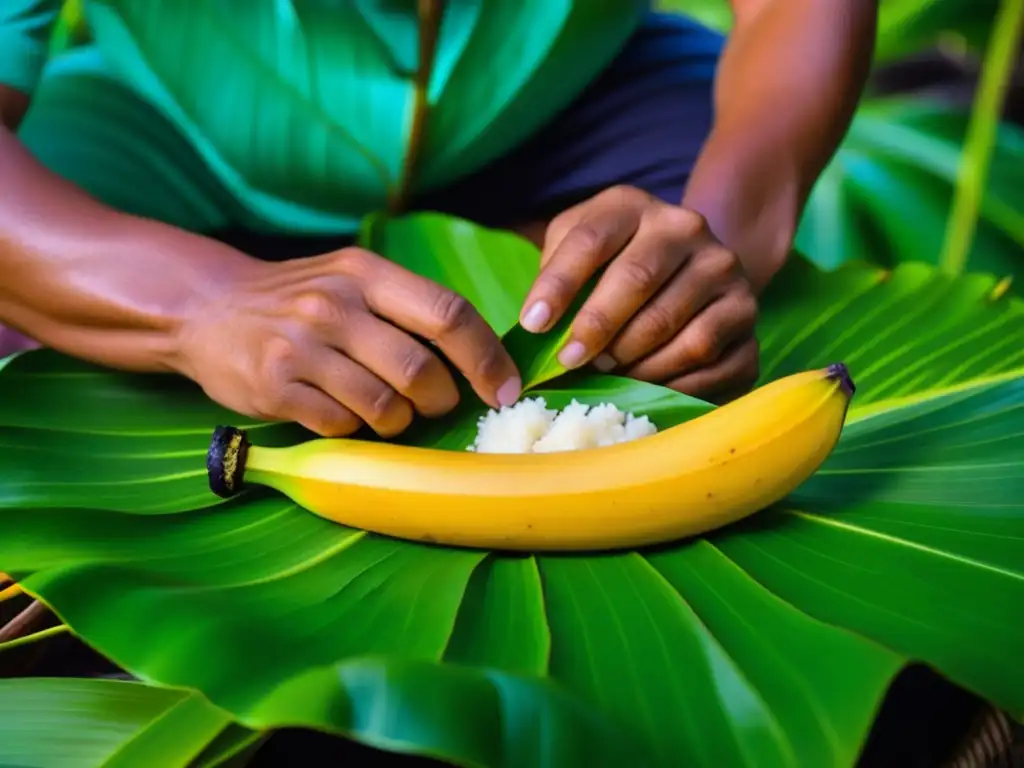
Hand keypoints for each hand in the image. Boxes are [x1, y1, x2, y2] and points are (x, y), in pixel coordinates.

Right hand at [178, 247, 520, 436]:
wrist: (208, 308)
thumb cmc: (300, 299)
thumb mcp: (353, 279)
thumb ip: (409, 308)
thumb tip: (483, 356)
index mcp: (366, 272)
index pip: (448, 314)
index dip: (487, 359)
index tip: (505, 389)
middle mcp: (335, 306)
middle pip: (420, 370)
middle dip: (442, 400)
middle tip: (436, 405)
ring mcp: (301, 347)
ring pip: (384, 406)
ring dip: (398, 421)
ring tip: (387, 411)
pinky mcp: (275, 387)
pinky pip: (341, 424)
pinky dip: (355, 429)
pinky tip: (343, 412)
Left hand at [518, 186, 758, 401]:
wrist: (691, 269)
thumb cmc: (615, 267)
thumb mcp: (579, 252)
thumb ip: (555, 273)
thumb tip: (533, 327)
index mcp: (634, 207)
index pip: (590, 239)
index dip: (558, 284)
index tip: (533, 324)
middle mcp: (686, 227)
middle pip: (636, 278)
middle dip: (596, 327)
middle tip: (570, 361)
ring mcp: (723, 269)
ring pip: (672, 324)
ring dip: (631, 359)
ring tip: (606, 375)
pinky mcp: (745, 312)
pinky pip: (707, 357)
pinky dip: (669, 382)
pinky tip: (644, 389)